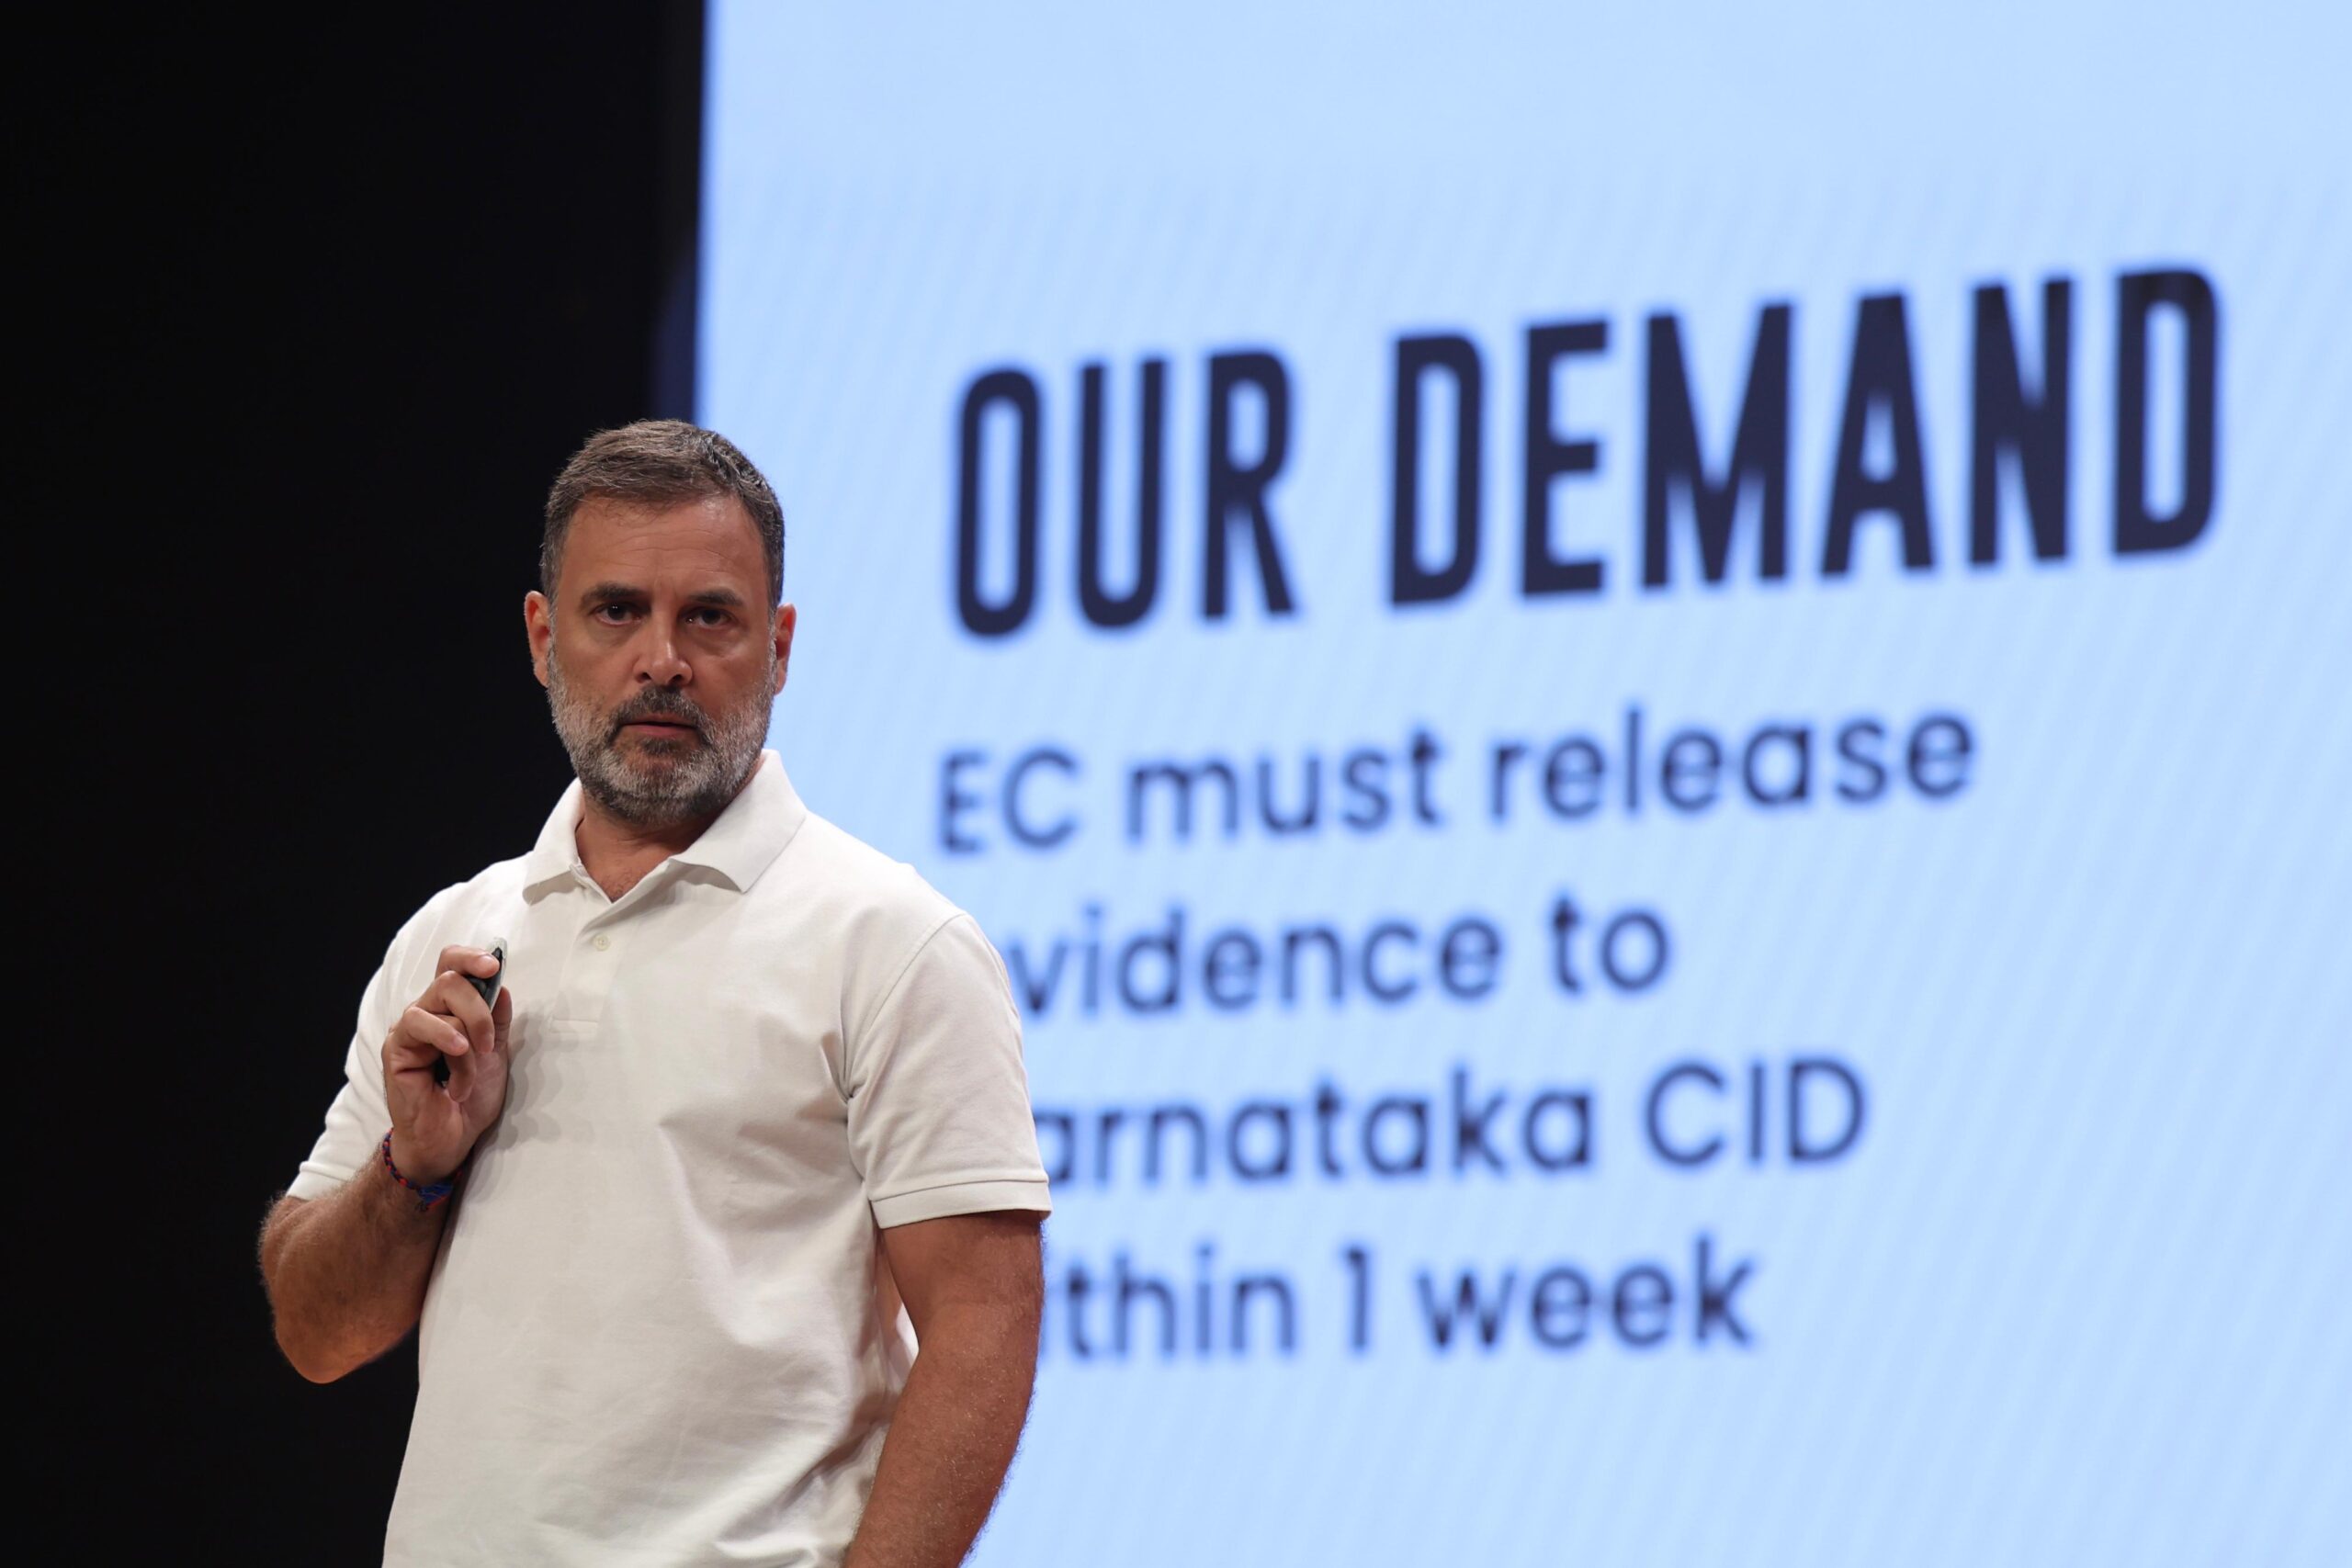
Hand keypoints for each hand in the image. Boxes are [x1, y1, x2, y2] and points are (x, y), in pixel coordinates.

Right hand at [380, 945, 513, 1185]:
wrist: (450, 1138)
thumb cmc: (470, 1098)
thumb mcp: (495, 1054)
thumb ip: (497, 1019)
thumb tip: (500, 985)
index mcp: (449, 1010)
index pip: (451, 964)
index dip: (471, 957)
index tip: (494, 966)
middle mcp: (426, 1013)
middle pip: (450, 976)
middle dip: (480, 1006)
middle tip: (490, 1044)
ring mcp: (409, 1029)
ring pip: (440, 994)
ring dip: (470, 1028)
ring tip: (476, 1060)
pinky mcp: (396, 1048)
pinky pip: (421, 1024)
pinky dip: (448, 1038)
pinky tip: (457, 1056)